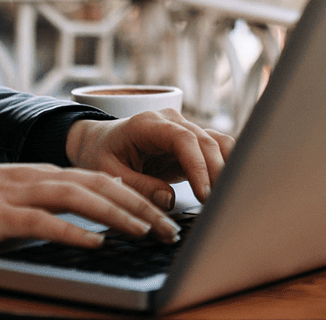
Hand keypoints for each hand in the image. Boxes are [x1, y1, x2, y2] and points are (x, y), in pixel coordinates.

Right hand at [0, 159, 179, 247]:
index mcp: (45, 174)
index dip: (137, 197)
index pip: (103, 181)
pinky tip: (95, 242)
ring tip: (145, 232)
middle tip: (169, 229)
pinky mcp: (0, 214)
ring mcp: (20, 193)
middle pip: (101, 186)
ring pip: (80, 198)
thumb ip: (48, 206)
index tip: (164, 215)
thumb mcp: (15, 197)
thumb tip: (85, 226)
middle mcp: (39, 177)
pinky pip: (44, 221)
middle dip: (140, 207)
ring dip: (117, 216)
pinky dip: (73, 231)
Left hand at [66, 109, 236, 210]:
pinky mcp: (190, 144)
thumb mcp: (108, 174)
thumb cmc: (101, 154)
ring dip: (226, 169)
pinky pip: (216, 150)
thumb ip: (138, 186)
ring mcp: (183, 129)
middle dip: (217, 172)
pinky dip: (225, 166)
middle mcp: (171, 121)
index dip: (198, 166)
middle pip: (205, 141)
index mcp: (148, 124)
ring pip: (217, 143)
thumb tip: (169, 199)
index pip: (183, 139)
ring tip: (227, 198)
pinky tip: (227, 188)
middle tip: (220, 204)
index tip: (204, 193)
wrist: (98, 142)